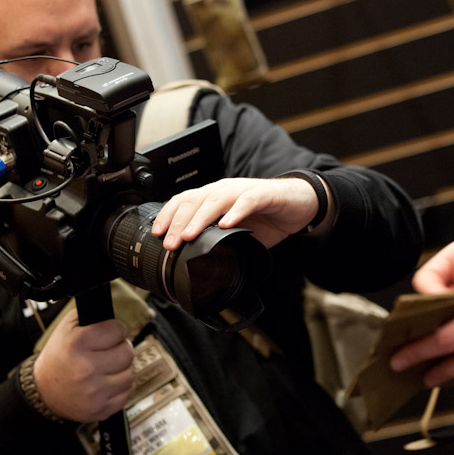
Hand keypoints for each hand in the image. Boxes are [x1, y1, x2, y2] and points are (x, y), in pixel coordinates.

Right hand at [32, 310, 134, 422]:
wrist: (44, 391)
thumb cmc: (59, 357)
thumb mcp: (66, 328)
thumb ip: (91, 317)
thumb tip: (114, 317)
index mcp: (76, 345)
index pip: (117, 330)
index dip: (116, 330)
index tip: (110, 333)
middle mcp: (85, 369)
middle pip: (127, 352)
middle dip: (121, 348)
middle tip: (110, 350)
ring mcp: (94, 392)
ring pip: (130, 373)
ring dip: (123, 368)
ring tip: (109, 366)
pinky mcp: (100, 409)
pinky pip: (128, 392)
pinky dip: (122, 385)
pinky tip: (109, 381)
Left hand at [151, 177, 320, 249]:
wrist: (298, 204)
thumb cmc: (265, 216)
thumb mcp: (235, 232)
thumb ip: (217, 242)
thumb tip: (196, 264)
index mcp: (213, 197)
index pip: (183, 201)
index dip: (168, 216)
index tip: (155, 234)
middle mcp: (224, 190)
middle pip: (194, 201)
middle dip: (178, 222)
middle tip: (170, 243)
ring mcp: (243, 191)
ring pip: (215, 199)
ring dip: (200, 218)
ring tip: (190, 235)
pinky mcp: (263, 195)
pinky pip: (247, 201)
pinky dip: (235, 212)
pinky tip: (226, 224)